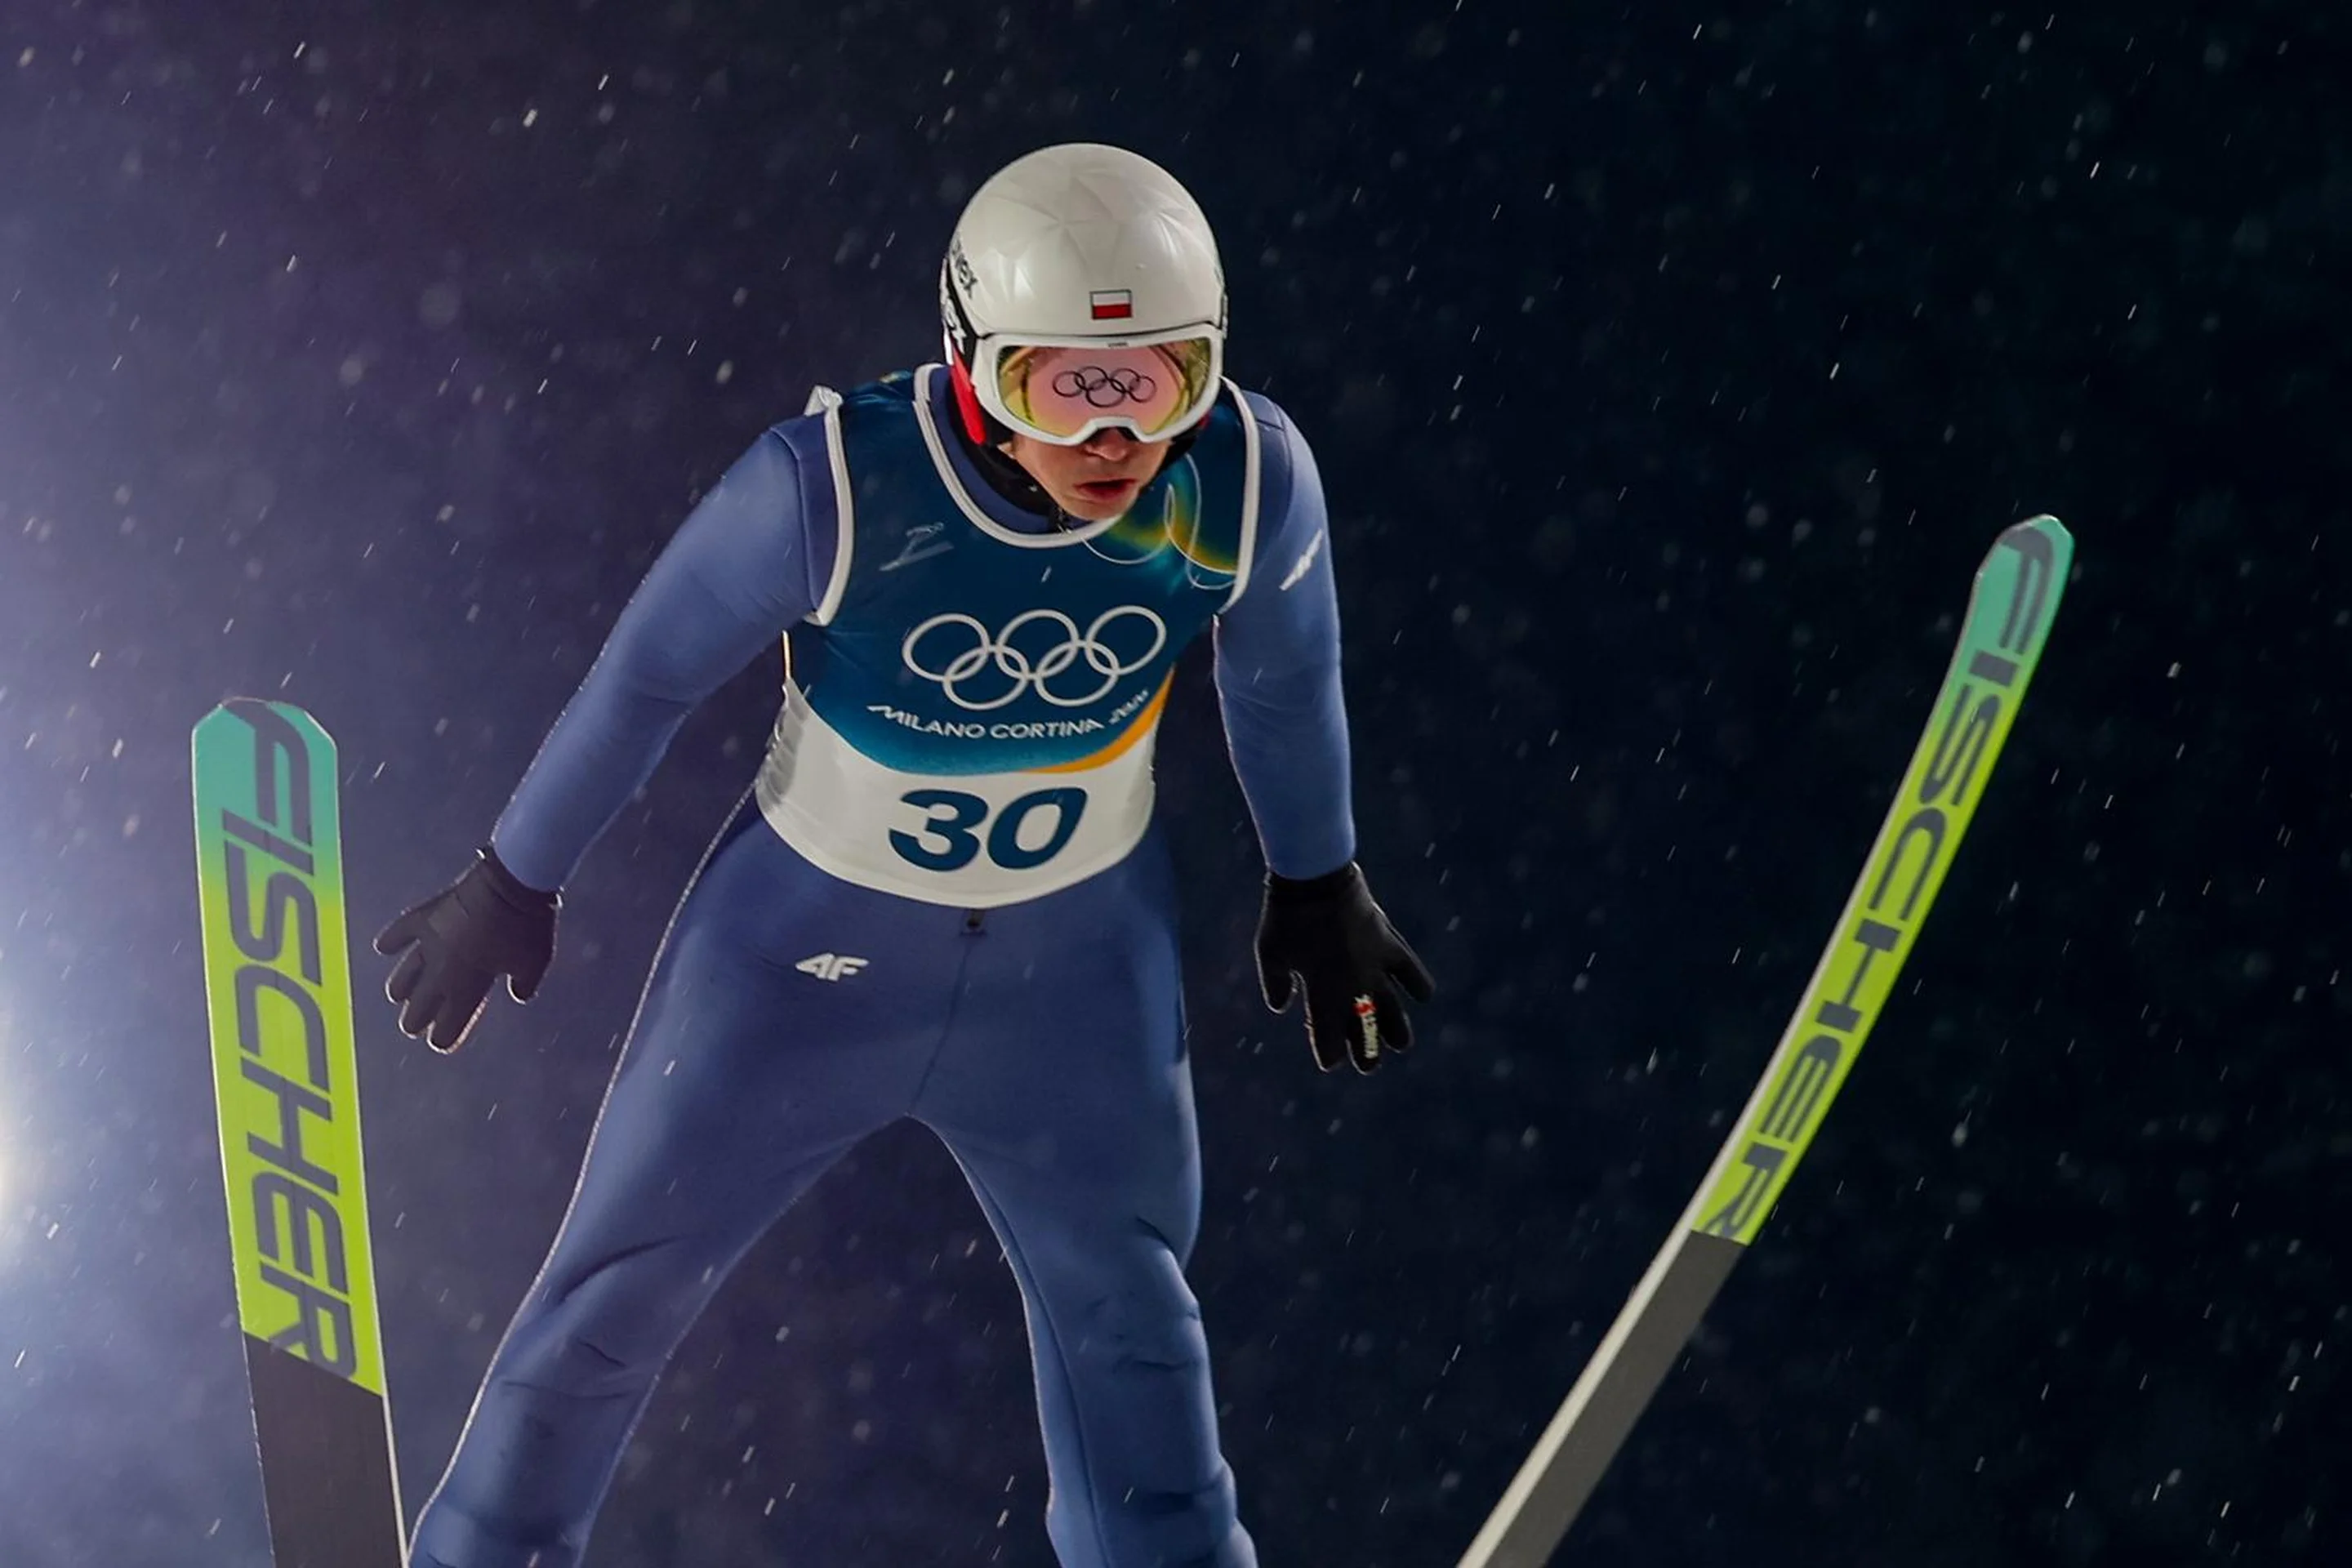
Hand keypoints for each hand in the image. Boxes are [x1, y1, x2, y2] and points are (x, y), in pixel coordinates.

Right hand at [373, 846, 557, 1052]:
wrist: (511, 885)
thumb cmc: (527, 928)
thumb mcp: (535, 963)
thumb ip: (524, 984)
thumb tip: (518, 995)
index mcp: (467, 988)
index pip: (447, 1026)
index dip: (444, 1038)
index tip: (442, 1042)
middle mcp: (442, 971)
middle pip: (419, 1007)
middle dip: (416, 1020)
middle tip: (413, 1026)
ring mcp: (429, 943)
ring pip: (404, 976)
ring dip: (401, 989)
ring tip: (398, 996)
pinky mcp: (425, 917)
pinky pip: (400, 932)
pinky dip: (391, 941)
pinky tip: (382, 948)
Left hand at [1254, 861, 1433, 1072]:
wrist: (1314, 880)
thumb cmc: (1285, 919)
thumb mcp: (1269, 954)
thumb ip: (1275, 984)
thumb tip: (1281, 1007)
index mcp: (1321, 994)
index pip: (1329, 1039)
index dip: (1330, 1055)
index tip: (1330, 1061)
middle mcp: (1351, 987)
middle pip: (1365, 1031)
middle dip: (1367, 1053)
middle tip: (1368, 1065)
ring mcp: (1374, 966)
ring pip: (1392, 1008)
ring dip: (1398, 1029)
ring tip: (1401, 1044)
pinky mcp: (1388, 943)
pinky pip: (1410, 969)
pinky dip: (1418, 983)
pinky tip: (1423, 995)